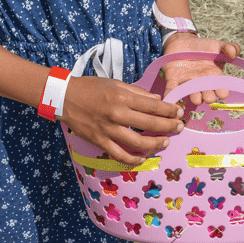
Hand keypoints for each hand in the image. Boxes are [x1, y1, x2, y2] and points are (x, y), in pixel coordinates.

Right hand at [60, 76, 184, 165]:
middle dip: (168, 126)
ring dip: (155, 143)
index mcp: (122, 97)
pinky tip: (142, 157)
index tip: (179, 112)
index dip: (168, 110)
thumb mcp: (114, 83)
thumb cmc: (90, 87)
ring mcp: (108, 129)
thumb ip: (136, 92)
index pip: (152, 105)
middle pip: (149, 123)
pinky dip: (133, 159)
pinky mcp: (99, 141)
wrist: (64, 97)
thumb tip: (157, 99)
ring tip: (165, 142)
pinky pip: (119, 154)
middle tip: (179, 127)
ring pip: (138, 142)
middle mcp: (117, 114)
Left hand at [159, 32, 240, 105]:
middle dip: (208, 97)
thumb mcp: (218, 45)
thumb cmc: (202, 47)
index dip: (222, 92)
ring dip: (194, 98)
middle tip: (209, 97)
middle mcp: (201, 84)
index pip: (220, 89)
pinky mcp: (173, 79)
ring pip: (190, 94)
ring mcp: (187, 83)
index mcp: (214, 78)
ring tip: (196, 98)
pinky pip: (171, 89)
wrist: (183, 41)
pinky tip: (169, 99)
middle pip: (207, 95)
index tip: (223, 92)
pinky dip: (170, 95)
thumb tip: (233, 53)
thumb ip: (229, 47)